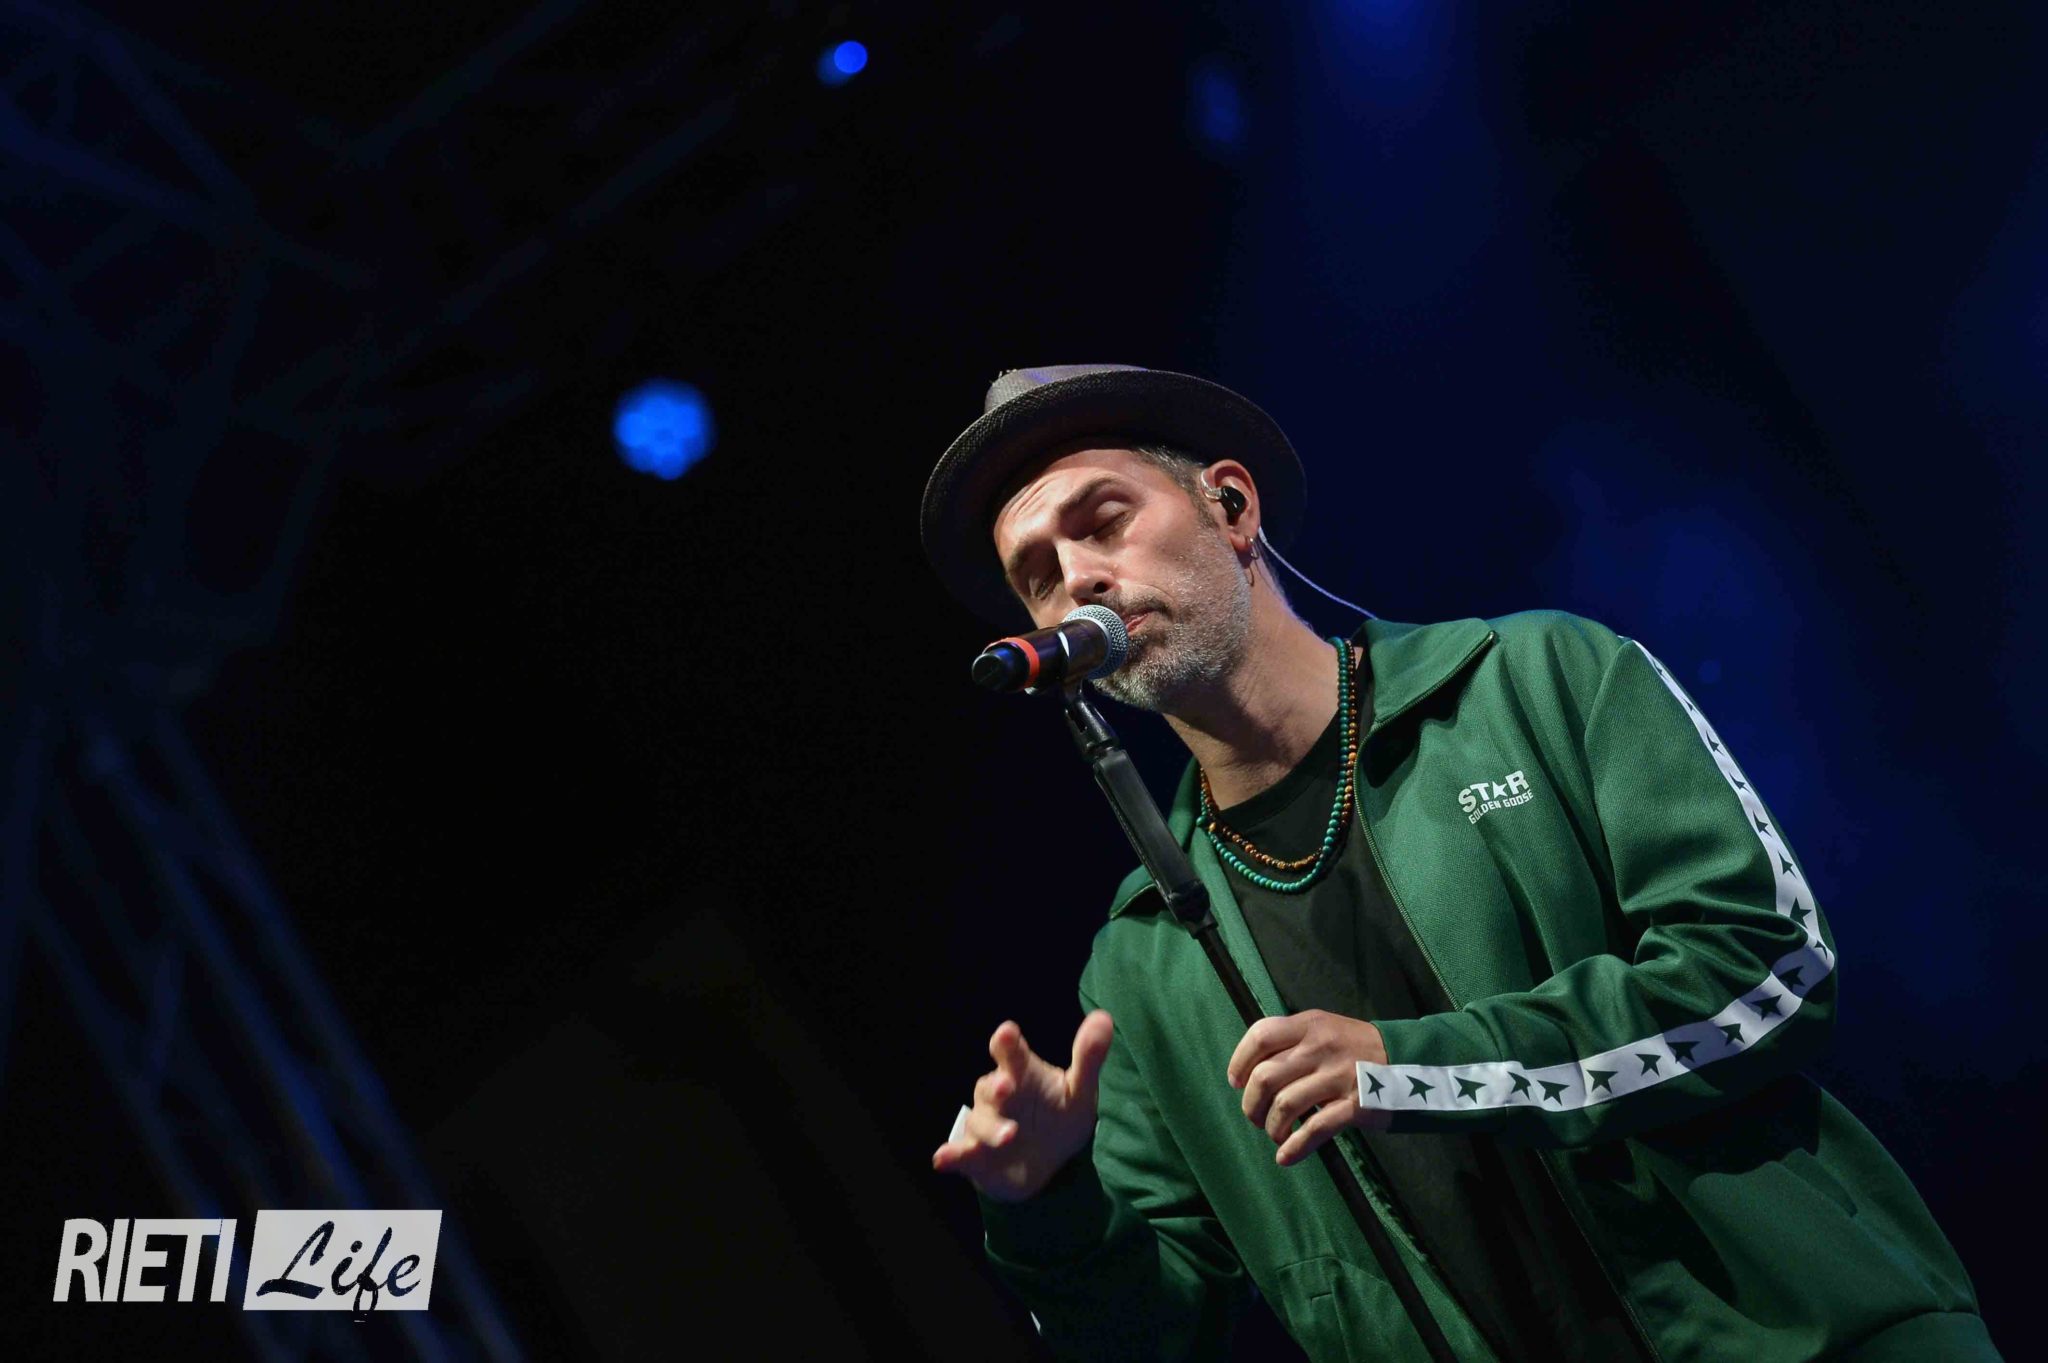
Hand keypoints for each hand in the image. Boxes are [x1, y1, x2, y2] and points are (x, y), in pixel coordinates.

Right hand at [931, 1010, 1113, 1202]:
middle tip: (1007, 1085)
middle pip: (990, 1086)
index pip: (1010, 1052)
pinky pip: (960, 1154)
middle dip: (996, 1086)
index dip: (1007, 1043)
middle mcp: (998, 1095)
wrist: (1046, 1162)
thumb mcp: (1079, 1090)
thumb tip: (1104, 1017)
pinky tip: (943, 1158)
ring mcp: (985, 1125)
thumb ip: (1088, 1057)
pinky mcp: (976, 1156)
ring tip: (1010, 1135)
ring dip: (991, 1128)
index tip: (1006, 1032)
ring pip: (980, 1122)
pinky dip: (952, 1155)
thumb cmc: (1058, 1114)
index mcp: (1021, 1073)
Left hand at [1226, 1009, 1391, 1166]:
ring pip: (1285, 1106)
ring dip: (1272, 1127)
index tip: (1237, 1082)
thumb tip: (1250, 1073)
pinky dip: (1294, 1148)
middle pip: (1265, 1077)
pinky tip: (1285, 1157)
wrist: (1411, 1062)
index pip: (1260, 1036)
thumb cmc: (1357, 1049)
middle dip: (1252, 1104)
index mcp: (1310, 1025)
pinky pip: (1314, 1130)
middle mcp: (1321, 1047)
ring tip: (1276, 1133)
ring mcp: (1338, 1076)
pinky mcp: (1355, 1106)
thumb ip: (1292, 1042)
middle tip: (1256, 1116)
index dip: (1240, 1062)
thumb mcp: (1325, 1030)